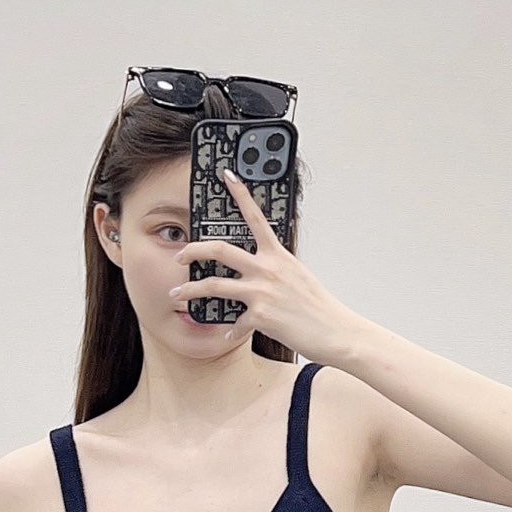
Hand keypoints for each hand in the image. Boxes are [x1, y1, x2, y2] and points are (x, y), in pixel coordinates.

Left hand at [169, 166, 363, 362]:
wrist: (335, 331)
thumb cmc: (318, 306)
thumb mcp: (297, 275)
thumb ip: (275, 267)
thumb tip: (260, 267)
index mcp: (277, 255)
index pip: (255, 217)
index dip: (240, 194)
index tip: (227, 176)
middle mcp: (267, 269)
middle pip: (220, 249)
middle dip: (193, 250)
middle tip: (180, 255)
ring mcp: (262, 292)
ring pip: (213, 285)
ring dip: (190, 290)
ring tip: (177, 294)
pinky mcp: (260, 316)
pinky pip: (234, 323)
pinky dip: (229, 331)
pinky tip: (227, 335)